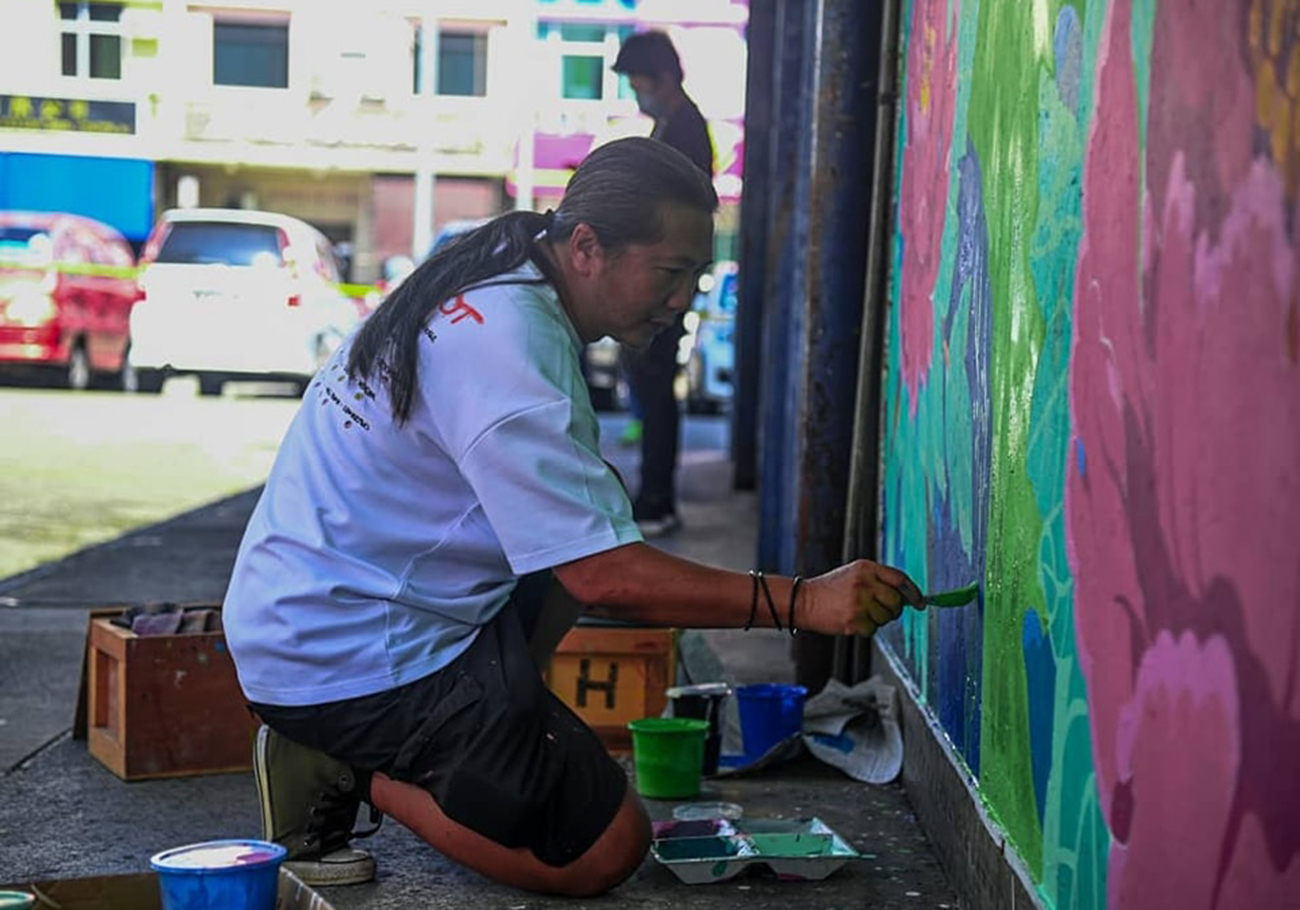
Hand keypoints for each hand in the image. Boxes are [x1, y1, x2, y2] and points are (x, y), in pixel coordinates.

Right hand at [800, 560, 923, 636]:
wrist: (805, 601)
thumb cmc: (831, 589)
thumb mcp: (854, 574)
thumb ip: (878, 580)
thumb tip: (908, 596)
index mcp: (866, 568)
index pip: (899, 578)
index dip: (913, 592)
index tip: (920, 602)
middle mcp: (864, 583)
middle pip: (896, 601)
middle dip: (894, 609)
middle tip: (883, 610)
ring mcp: (858, 602)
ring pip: (886, 618)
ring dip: (878, 620)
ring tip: (861, 613)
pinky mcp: (853, 620)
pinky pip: (873, 629)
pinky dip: (866, 629)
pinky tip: (853, 621)